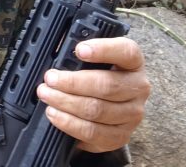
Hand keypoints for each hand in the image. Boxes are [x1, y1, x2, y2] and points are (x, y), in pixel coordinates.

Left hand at [34, 37, 149, 153]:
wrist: (111, 104)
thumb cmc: (99, 75)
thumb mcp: (96, 59)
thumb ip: (83, 55)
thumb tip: (60, 56)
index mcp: (134, 62)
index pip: (125, 51)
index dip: (103, 50)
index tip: (79, 50)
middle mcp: (138, 88)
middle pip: (106, 86)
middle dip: (72, 82)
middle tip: (50, 79)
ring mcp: (132, 114)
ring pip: (97, 111)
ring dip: (66, 103)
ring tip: (47, 96)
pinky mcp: (121, 136)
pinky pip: (93, 133)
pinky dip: (70, 124)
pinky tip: (56, 115)